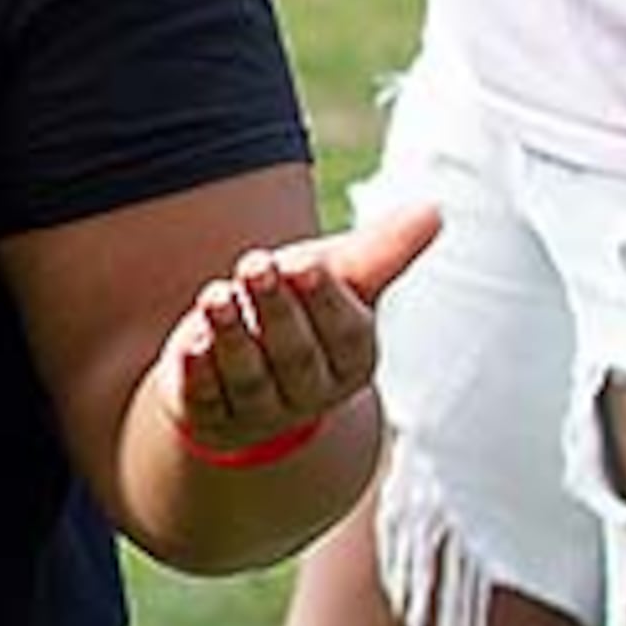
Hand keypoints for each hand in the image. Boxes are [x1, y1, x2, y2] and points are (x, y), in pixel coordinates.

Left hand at [147, 201, 440, 460]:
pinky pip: (206, 399)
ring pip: (250, 377)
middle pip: (296, 355)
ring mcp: (260, 409)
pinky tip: (190, 344)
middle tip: (254, 264)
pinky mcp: (211, 416)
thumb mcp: (338, 278)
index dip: (323, 299)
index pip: (346, 334)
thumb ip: (381, 250)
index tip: (302, 261)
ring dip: (232, 336)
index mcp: (351, 360)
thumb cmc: (299, 309)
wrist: (245, 364)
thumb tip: (434, 210)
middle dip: (275, 309)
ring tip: (216, 296)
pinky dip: (198, 373)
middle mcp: (310, 392)